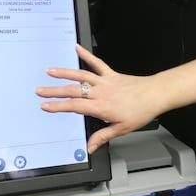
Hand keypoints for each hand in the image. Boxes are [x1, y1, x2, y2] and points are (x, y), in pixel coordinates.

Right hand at [36, 45, 159, 152]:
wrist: (156, 95)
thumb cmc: (141, 111)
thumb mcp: (121, 129)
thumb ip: (103, 137)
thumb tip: (90, 147)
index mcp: (101, 107)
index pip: (74, 107)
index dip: (58, 106)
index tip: (45, 106)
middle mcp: (101, 92)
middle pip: (73, 90)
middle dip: (54, 90)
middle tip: (39, 89)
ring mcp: (106, 81)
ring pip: (81, 75)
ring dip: (64, 72)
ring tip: (50, 71)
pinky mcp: (112, 74)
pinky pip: (97, 63)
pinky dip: (86, 55)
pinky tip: (77, 48)